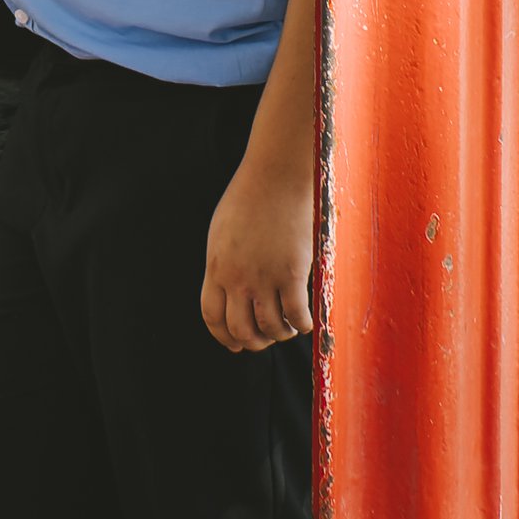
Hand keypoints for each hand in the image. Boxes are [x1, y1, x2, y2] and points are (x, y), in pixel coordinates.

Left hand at [202, 154, 314, 354]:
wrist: (276, 174)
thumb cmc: (251, 197)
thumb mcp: (222, 232)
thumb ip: (223, 264)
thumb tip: (230, 292)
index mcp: (216, 267)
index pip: (213, 318)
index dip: (225, 338)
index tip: (237, 344)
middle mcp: (237, 278)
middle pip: (241, 330)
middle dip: (255, 342)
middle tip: (267, 338)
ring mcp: (264, 276)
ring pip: (271, 328)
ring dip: (280, 334)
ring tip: (288, 327)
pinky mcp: (292, 272)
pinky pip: (297, 315)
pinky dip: (302, 325)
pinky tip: (306, 320)